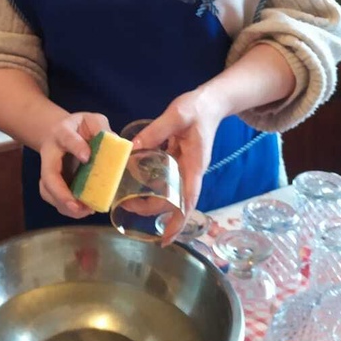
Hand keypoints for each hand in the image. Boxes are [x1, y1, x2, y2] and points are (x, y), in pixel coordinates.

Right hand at [39, 111, 109, 218]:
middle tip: (76, 205)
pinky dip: (67, 208)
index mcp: (61, 133)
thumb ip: (102, 128)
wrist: (62, 133)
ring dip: (63, 205)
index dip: (75, 147)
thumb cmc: (81, 127)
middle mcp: (50, 154)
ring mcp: (49, 170)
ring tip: (84, 211)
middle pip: (48, 175)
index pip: (66, 138)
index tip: (87, 157)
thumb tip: (114, 143)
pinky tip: (84, 210)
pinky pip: (55, 199)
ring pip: (48, 191)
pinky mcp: (53, 183)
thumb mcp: (92, 120)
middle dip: (60, 193)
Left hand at [131, 87, 225, 215]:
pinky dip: (153, 185)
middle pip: (176, 201)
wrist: (211, 102)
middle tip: (129, 208)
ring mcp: (186, 167)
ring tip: (129, 201)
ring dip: (152, 200)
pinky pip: (166, 178)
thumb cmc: (197, 108)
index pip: (188, 200)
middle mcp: (191, 171)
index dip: (178, 221)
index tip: (166, 239)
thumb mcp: (176, 115)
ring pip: (170, 192)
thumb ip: (156, 130)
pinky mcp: (179, 160)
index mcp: (194, 165)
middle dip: (155, 210)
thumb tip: (133, 148)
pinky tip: (137, 183)